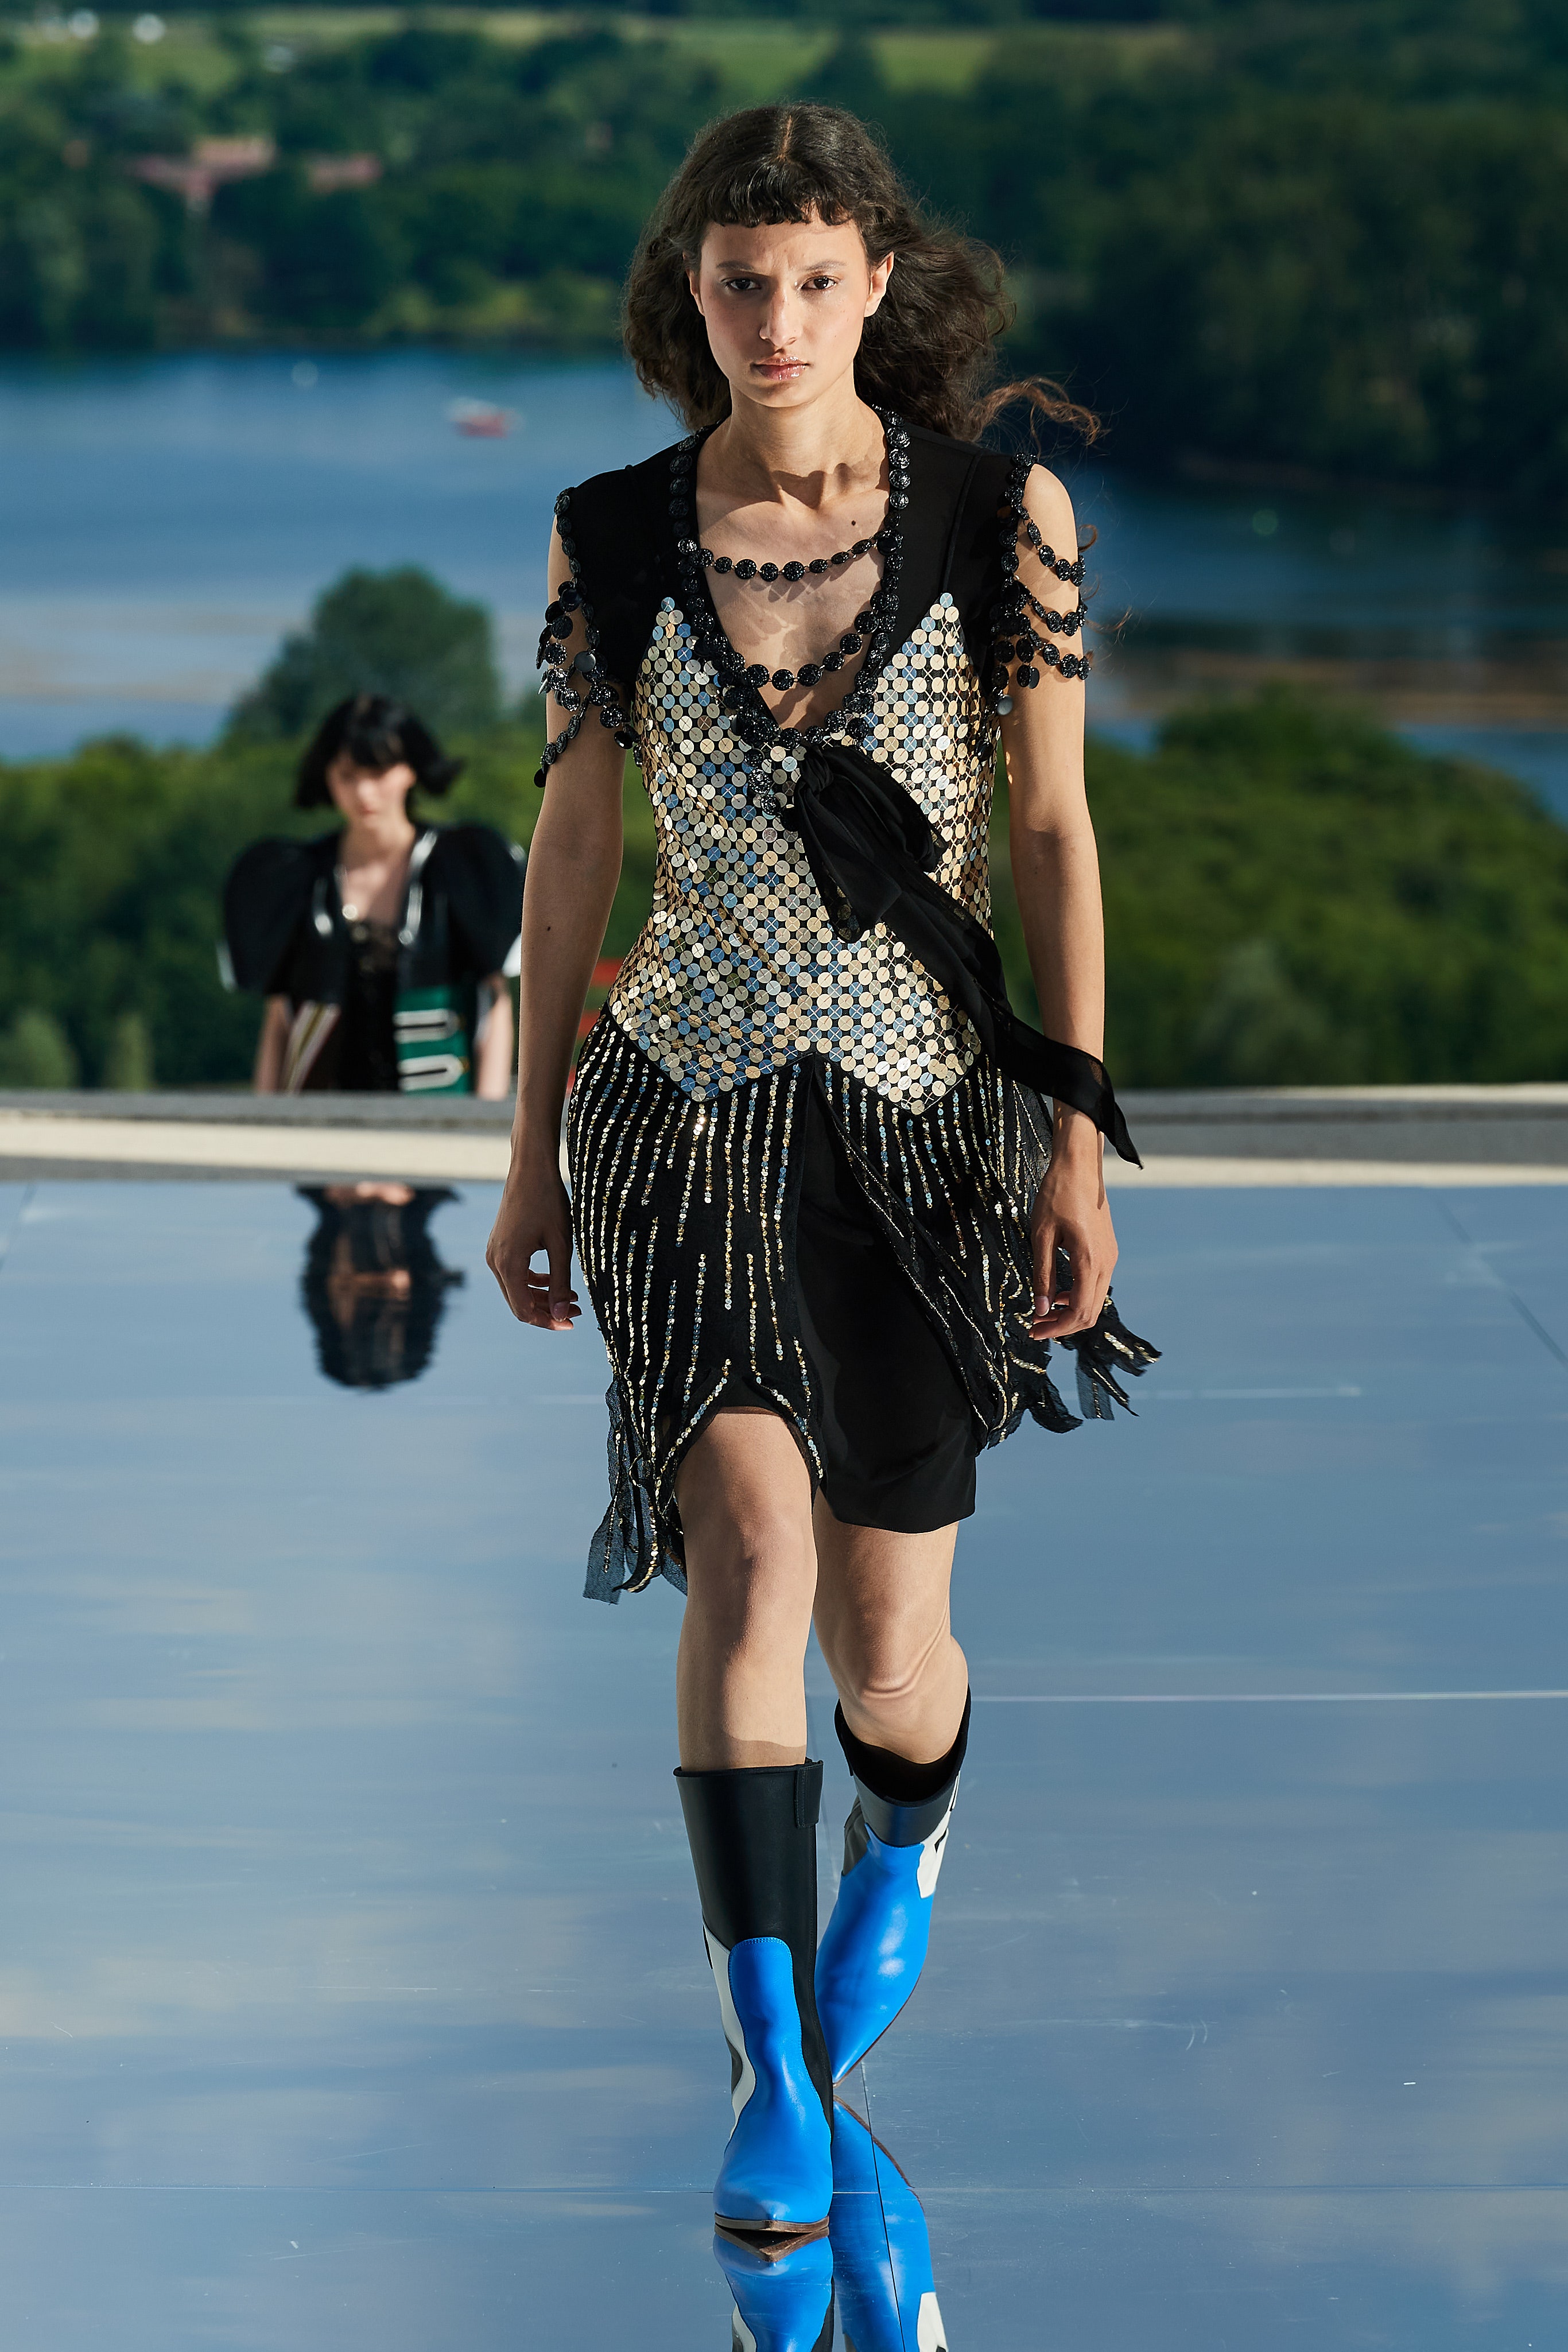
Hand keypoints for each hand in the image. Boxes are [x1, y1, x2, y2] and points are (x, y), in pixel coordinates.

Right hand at [486, 1149, 580, 1331]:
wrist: (531, 1168)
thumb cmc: (549, 1202)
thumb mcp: (561, 1244)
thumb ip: (561, 1282)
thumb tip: (562, 1316)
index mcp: (508, 1264)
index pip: (524, 1311)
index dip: (548, 1321)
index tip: (572, 1322)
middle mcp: (494, 1261)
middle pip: (519, 1303)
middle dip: (548, 1311)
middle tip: (577, 1311)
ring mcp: (494, 1252)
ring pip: (516, 1289)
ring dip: (542, 1297)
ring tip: (572, 1297)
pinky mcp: (498, 1245)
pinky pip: (514, 1274)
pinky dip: (533, 1282)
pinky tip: (555, 1280)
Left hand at [1028, 1109, 1117, 1340]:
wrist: (1080, 1167)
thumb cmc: (1057, 1196)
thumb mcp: (1041, 1236)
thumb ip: (1042, 1275)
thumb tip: (1040, 1309)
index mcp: (1089, 1260)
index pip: (1079, 1311)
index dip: (1056, 1328)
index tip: (1034, 1331)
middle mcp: (1106, 1263)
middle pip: (1090, 1312)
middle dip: (1063, 1325)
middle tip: (1036, 1327)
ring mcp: (1110, 1257)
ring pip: (1095, 1300)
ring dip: (1070, 1312)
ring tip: (1043, 1312)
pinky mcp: (1108, 1251)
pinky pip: (1096, 1284)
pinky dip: (1078, 1296)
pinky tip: (1057, 1292)